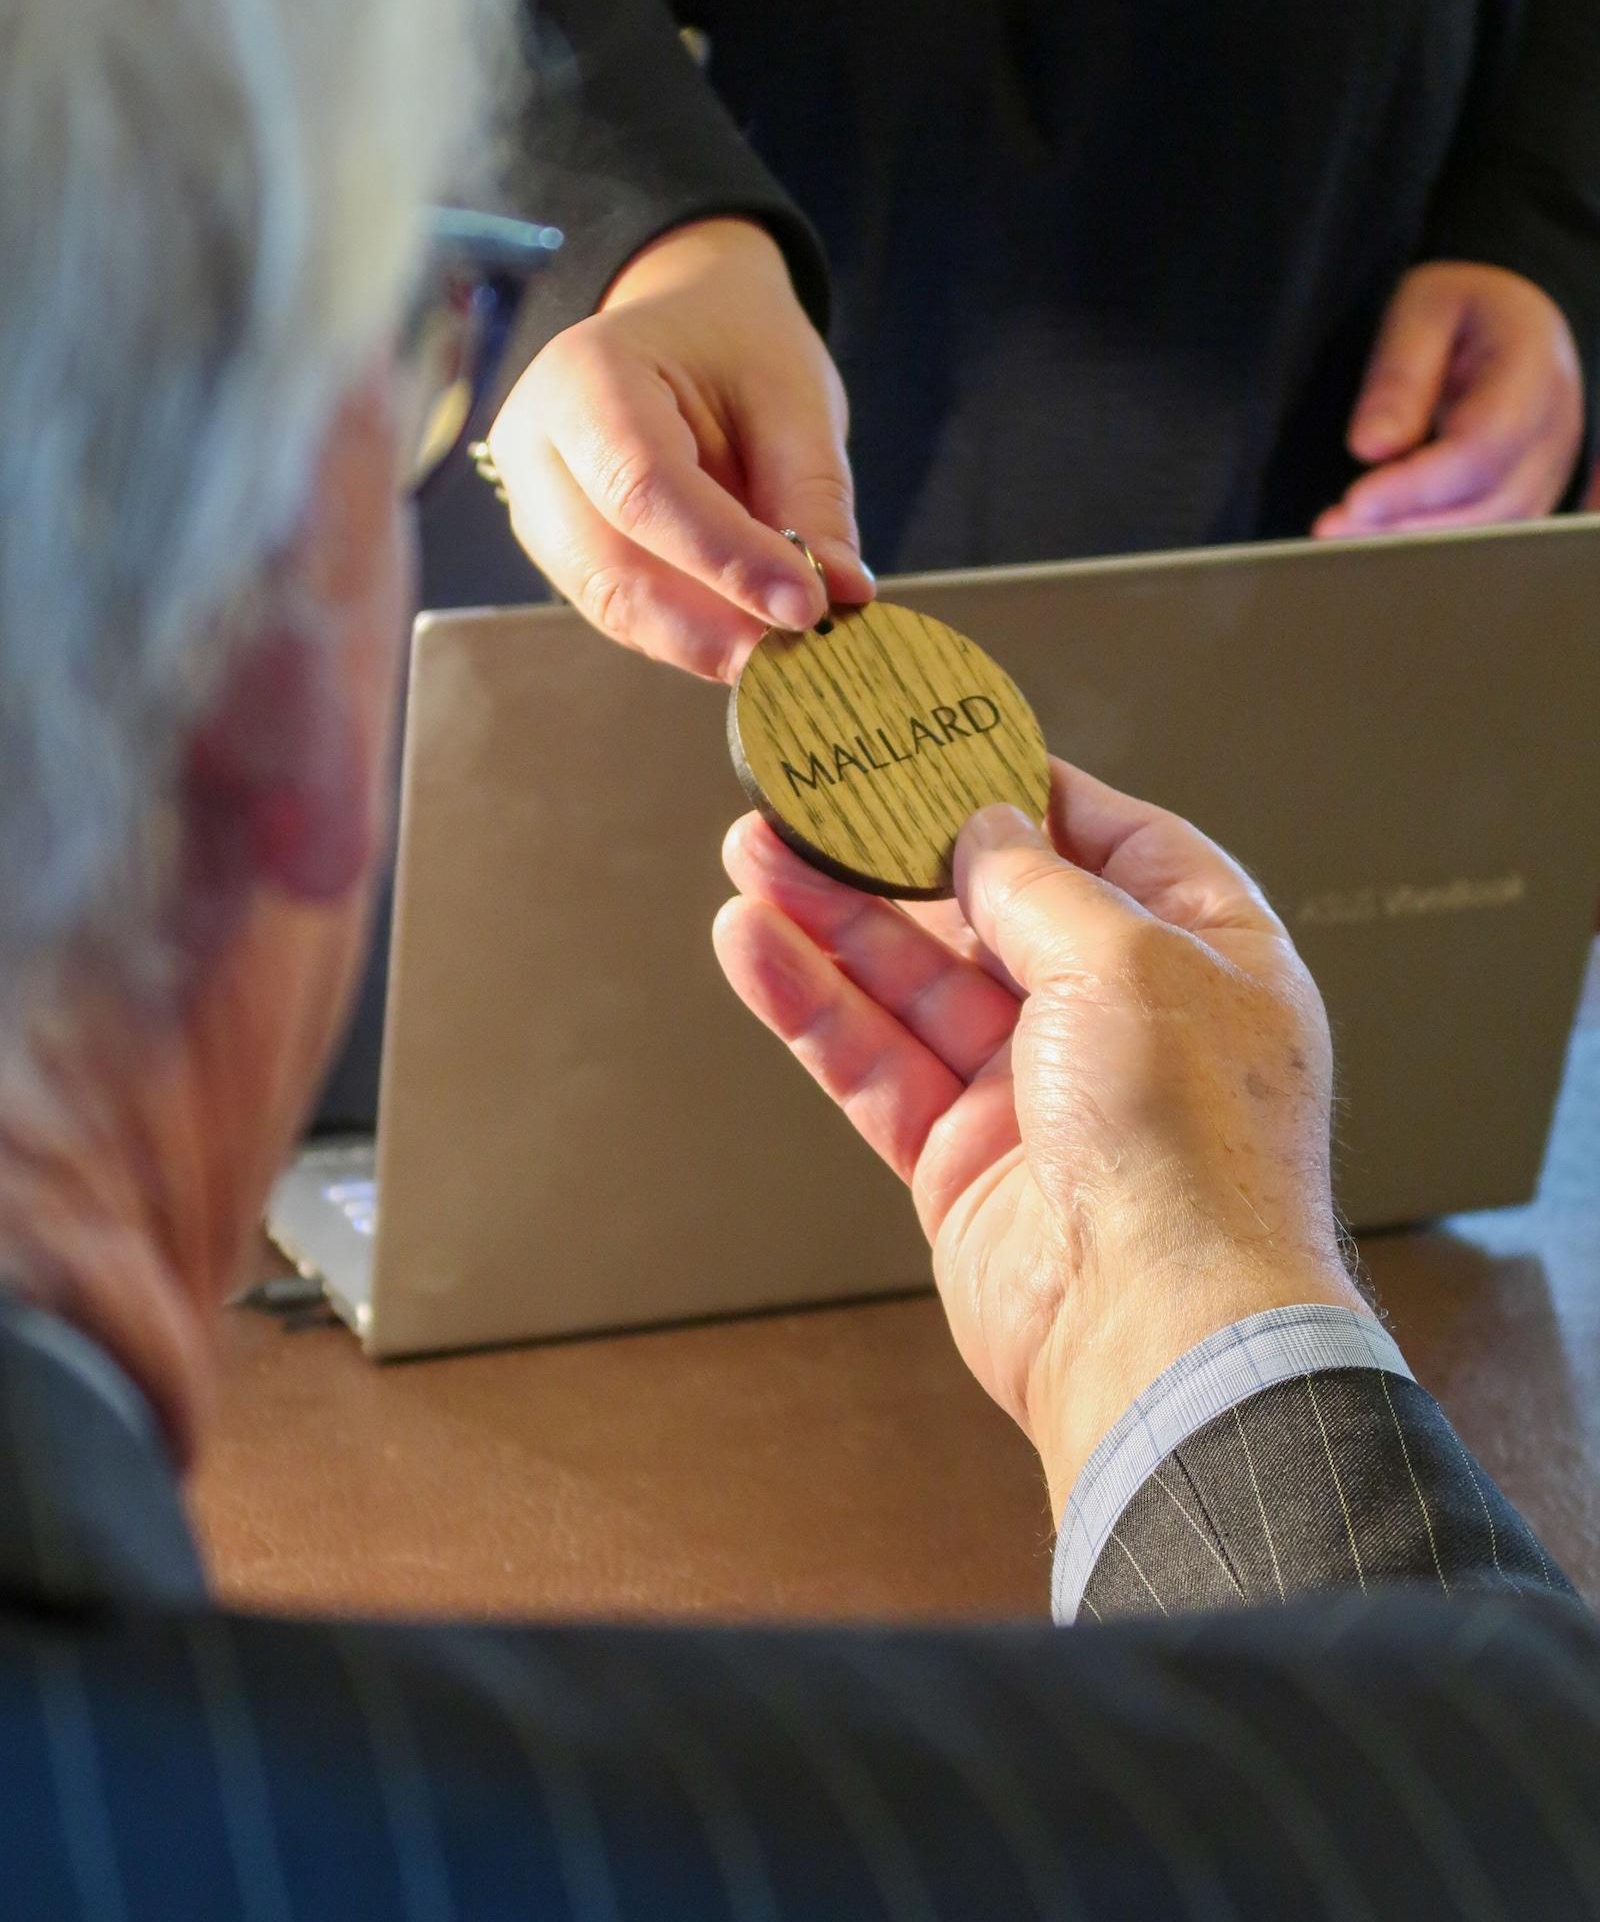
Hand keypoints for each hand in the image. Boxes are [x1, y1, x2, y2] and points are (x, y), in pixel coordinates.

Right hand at [487, 217, 872, 682]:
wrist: (682, 326)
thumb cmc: (734, 347)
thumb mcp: (792, 396)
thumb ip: (812, 497)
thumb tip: (842, 593)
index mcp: (583, 375)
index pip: (645, 488)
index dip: (727, 560)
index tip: (807, 607)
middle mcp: (535, 447)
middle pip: (612, 567)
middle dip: (711, 628)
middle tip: (799, 657)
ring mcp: (536, 509)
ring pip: (614, 605)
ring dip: (704, 643)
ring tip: (787, 654)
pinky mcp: (562, 555)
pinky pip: (624, 612)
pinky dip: (691, 636)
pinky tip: (751, 640)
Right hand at [714, 764, 1362, 1512]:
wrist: (1157, 1330)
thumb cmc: (1191, 1151)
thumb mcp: (1126, 959)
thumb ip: (1039, 882)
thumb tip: (984, 829)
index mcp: (1204, 956)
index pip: (1110, 841)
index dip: (1024, 791)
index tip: (943, 748)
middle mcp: (1121, 1019)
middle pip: (989, 910)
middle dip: (897, 856)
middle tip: (815, 801)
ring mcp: (1036, 1090)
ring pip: (913, 983)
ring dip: (832, 918)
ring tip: (754, 853)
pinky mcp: (962, 1156)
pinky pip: (875, 1062)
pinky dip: (813, 1005)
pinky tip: (756, 945)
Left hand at [1315, 261, 1582, 536]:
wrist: (1518, 316)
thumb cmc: (1468, 309)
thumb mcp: (1424, 310)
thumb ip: (1399, 375)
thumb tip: (1371, 446)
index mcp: (1533, 367)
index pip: (1485, 443)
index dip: (1419, 483)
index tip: (1356, 500)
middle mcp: (1553, 427)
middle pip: (1490, 501)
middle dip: (1406, 523)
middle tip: (1333, 526)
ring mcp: (1548, 466)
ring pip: (1490, 530)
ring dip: (1414, 541)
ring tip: (1345, 534)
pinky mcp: (1530, 492)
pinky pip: (1488, 536)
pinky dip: (1432, 542)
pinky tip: (1378, 536)